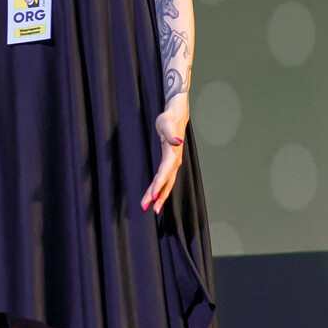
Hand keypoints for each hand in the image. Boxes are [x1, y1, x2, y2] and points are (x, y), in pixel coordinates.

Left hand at [140, 95, 188, 213]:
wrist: (176, 117)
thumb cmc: (168, 120)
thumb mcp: (166, 124)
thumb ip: (171, 134)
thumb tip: (178, 141)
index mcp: (172, 154)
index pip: (165, 172)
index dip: (159, 185)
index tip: (153, 196)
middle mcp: (174, 161)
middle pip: (166, 182)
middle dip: (159, 196)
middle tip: (149, 209)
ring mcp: (173, 164)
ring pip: (167, 184)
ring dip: (160, 196)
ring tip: (151, 208)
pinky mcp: (169, 164)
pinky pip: (165, 180)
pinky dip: (160, 189)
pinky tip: (155, 196)